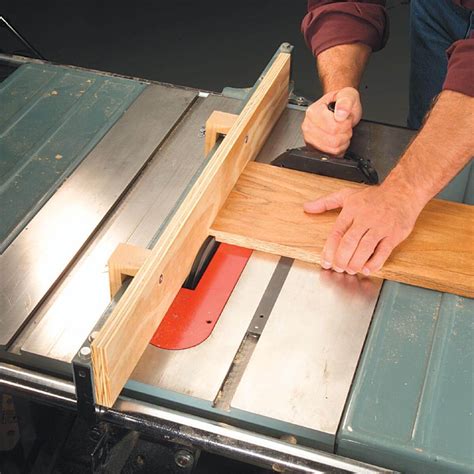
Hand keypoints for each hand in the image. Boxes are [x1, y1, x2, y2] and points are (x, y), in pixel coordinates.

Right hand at [301, 87, 361, 155]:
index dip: (346, 125)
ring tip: (341, 132)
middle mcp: (308, 126)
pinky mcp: (313, 149)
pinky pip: (331, 155)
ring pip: (333, 149)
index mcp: (313, 112)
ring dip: (342, 142)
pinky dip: (338, 149)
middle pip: (333, 140)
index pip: (334, 127)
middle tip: (344, 126)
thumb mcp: (347, 95)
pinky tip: (337, 140)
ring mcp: (309, 139)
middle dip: (345, 134)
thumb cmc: (340, 103)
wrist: (337, 109)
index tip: (345, 118)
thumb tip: (341, 114)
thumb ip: (345, 101)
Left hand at [304, 185, 423, 274]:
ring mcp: (380, 227)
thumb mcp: (347, 195)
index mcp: (351, 210)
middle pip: (349, 243)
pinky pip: (383, 252)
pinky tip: (367, 268)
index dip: (329, 250)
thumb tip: (307, 207)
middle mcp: (365, 219)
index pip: (336, 233)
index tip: (325, 261)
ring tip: (350, 269)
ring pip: (365, 248)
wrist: (404, 191)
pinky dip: (374, 263)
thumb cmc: (374, 196)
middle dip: (341, 259)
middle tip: (338, 268)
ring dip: (355, 263)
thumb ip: (325, 202)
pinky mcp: (394, 235)